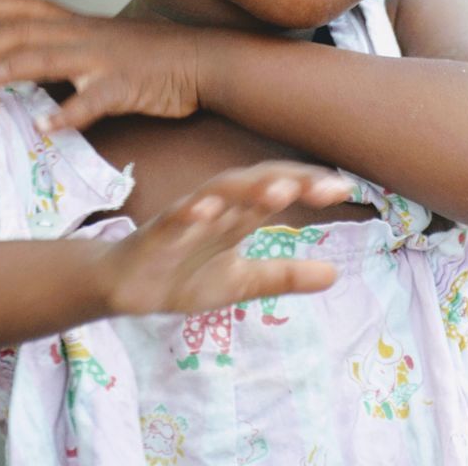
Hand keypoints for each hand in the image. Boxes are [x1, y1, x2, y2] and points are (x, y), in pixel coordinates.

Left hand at [0, 0, 199, 129]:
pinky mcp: (124, 86)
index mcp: (82, 24)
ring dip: (8, 69)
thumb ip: (75, 48)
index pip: (29, 5)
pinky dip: (65, 113)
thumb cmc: (156, 57)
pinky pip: (91, 101)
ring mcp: (104, 59)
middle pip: (25, 32)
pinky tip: (44, 126)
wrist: (204, 60)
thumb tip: (39, 62)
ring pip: (47, 59)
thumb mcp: (110, 42)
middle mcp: (86, 35)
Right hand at [98, 161, 351, 316]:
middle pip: (256, 183)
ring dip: (249, 189)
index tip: (344, 189)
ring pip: (219, 193)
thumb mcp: (242, 281)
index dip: (309, 186)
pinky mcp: (157, 235)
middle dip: (290, 181)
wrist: (124, 286)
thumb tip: (337, 274)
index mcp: (239, 215)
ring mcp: (187, 217)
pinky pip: (174, 219)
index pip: (278, 190)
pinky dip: (191, 212)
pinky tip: (208, 210)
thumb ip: (284, 275)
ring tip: (281, 190)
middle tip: (326, 186)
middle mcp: (218, 208)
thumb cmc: (184, 274)